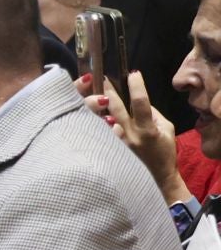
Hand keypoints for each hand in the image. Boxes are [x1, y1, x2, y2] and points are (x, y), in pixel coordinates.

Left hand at [81, 70, 186, 202]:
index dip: (137, 87)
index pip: (140, 104)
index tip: (133, 74)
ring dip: (95, 105)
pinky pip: (97, 130)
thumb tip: (138, 100)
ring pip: (101, 120)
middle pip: (115, 110)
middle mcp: (128, 135)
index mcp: (146, 130)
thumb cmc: (164, 151)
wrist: (157, 176)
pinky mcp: (108, 147)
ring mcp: (116, 143)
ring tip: (89, 89)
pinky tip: (82, 110)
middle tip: (102, 77)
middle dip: (108, 91)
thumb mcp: (167, 129)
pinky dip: (90, 119)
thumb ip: (152, 113)